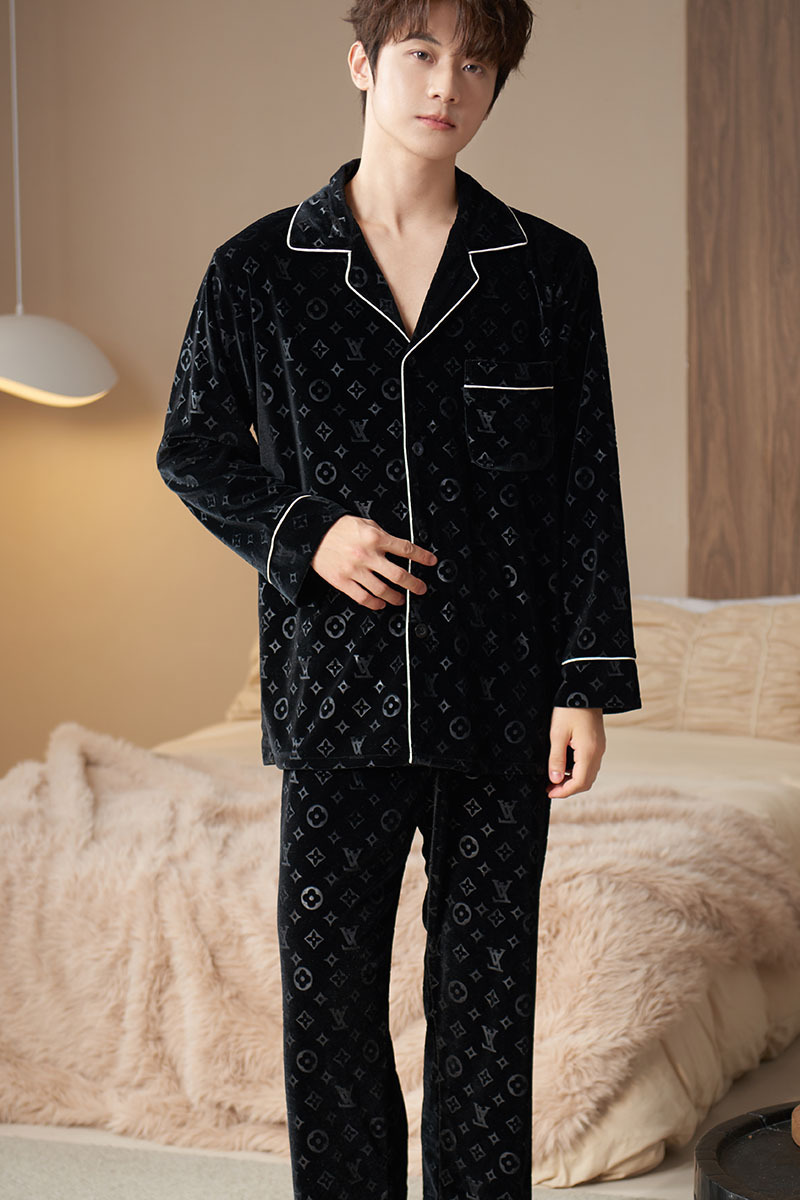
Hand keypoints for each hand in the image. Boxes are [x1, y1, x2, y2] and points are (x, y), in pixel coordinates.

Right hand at [311, 515, 436, 610]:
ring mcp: (355, 570)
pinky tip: (381, 604)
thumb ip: (381, 535)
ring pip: (382, 590)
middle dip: (414, 584)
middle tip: (420, 588)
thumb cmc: (338, 528)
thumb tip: (397, 547)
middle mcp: (367, 555)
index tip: (431, 562)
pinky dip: (375, 604)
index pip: (406, 549)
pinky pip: (363, 598)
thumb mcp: (364, 523)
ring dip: (395, 597)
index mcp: (375, 538)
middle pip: (398, 575)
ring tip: (401, 599)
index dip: (422, 556)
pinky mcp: (342, 582)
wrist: (311, 534)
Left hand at [547, 706, 605, 798]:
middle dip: (568, 788)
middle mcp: (598, 753)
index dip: (564, 792)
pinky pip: (590, 764)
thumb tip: (555, 780)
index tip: (549, 792)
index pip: (579, 783)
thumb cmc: (569, 709)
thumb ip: (556, 759)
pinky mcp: (597, 743)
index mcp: (589, 752)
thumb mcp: (557, 734)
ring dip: (573, 780)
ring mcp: (599, 748)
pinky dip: (577, 770)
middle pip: (586, 782)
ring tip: (554, 778)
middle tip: (550, 788)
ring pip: (588, 774)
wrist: (585, 689)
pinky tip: (564, 766)